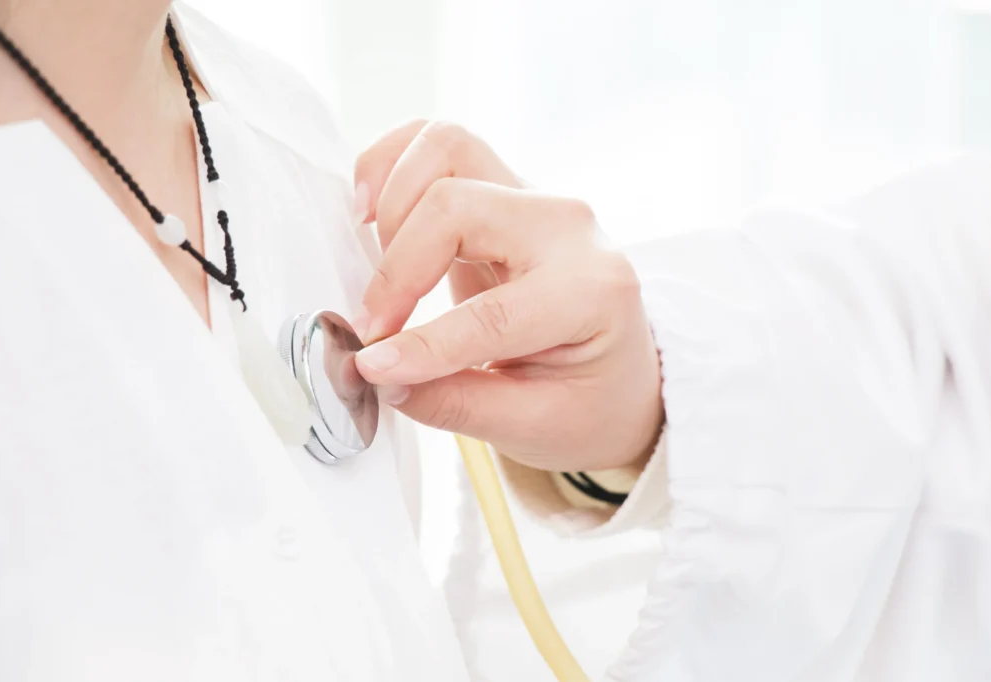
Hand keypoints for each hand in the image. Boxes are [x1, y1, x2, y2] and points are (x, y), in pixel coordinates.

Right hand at [352, 120, 662, 471]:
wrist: (618, 369)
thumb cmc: (587, 399)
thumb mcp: (534, 425)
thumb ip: (453, 404)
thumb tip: (378, 376)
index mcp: (593, 293)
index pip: (493, 312)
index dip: (423, 343)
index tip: (374, 366)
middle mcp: (568, 227)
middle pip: (456, 204)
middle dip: (398, 267)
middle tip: (375, 325)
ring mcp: (536, 196)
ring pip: (446, 146)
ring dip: (392, 200)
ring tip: (372, 258)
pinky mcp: (504, 187)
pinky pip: (439, 143)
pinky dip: (394, 165)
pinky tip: (373, 214)